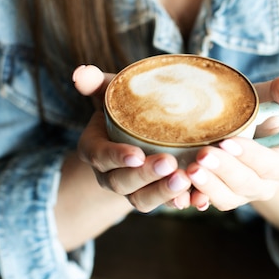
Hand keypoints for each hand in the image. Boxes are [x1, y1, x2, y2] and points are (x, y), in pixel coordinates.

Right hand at [73, 65, 192, 212]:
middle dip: (146, 176)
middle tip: (169, 164)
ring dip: (162, 193)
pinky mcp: (153, 197)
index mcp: (95, 149)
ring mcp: (131, 190)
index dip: (117, 157)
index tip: (137, 154)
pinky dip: (180, 203)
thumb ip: (96, 83)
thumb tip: (80, 72)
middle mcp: (110, 175)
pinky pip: (163, 205)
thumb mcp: (109, 93)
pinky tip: (197, 198)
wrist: (137, 131)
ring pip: (142, 200)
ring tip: (185, 180)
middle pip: (122, 182)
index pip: (101, 156)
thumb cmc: (123, 108)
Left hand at [185, 76, 278, 233]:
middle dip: (224, 170)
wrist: (249, 140)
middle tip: (202, 155)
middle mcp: (263, 186)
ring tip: (188, 171)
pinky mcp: (219, 198)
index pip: (268, 163)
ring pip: (226, 199)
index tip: (227, 140)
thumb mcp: (270, 104)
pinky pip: (206, 203)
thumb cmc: (259, 118)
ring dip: (207, 186)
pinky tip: (178, 190)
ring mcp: (240, 196)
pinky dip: (192, 198)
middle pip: (245, 184)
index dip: (249, 154)